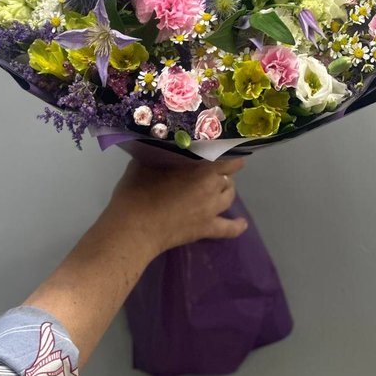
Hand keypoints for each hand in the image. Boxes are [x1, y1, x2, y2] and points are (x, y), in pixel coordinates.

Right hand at [106, 156, 247, 259]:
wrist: (133, 228)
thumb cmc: (137, 191)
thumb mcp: (146, 161)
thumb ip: (163, 153)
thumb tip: (166, 145)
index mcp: (201, 168)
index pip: (227, 158)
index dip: (228, 152)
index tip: (223, 147)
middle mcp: (211, 188)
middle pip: (226, 177)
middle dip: (220, 171)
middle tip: (205, 168)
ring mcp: (211, 210)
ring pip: (229, 197)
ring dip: (225, 190)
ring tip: (216, 187)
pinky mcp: (206, 230)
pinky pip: (229, 229)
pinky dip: (237, 226)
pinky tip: (242, 223)